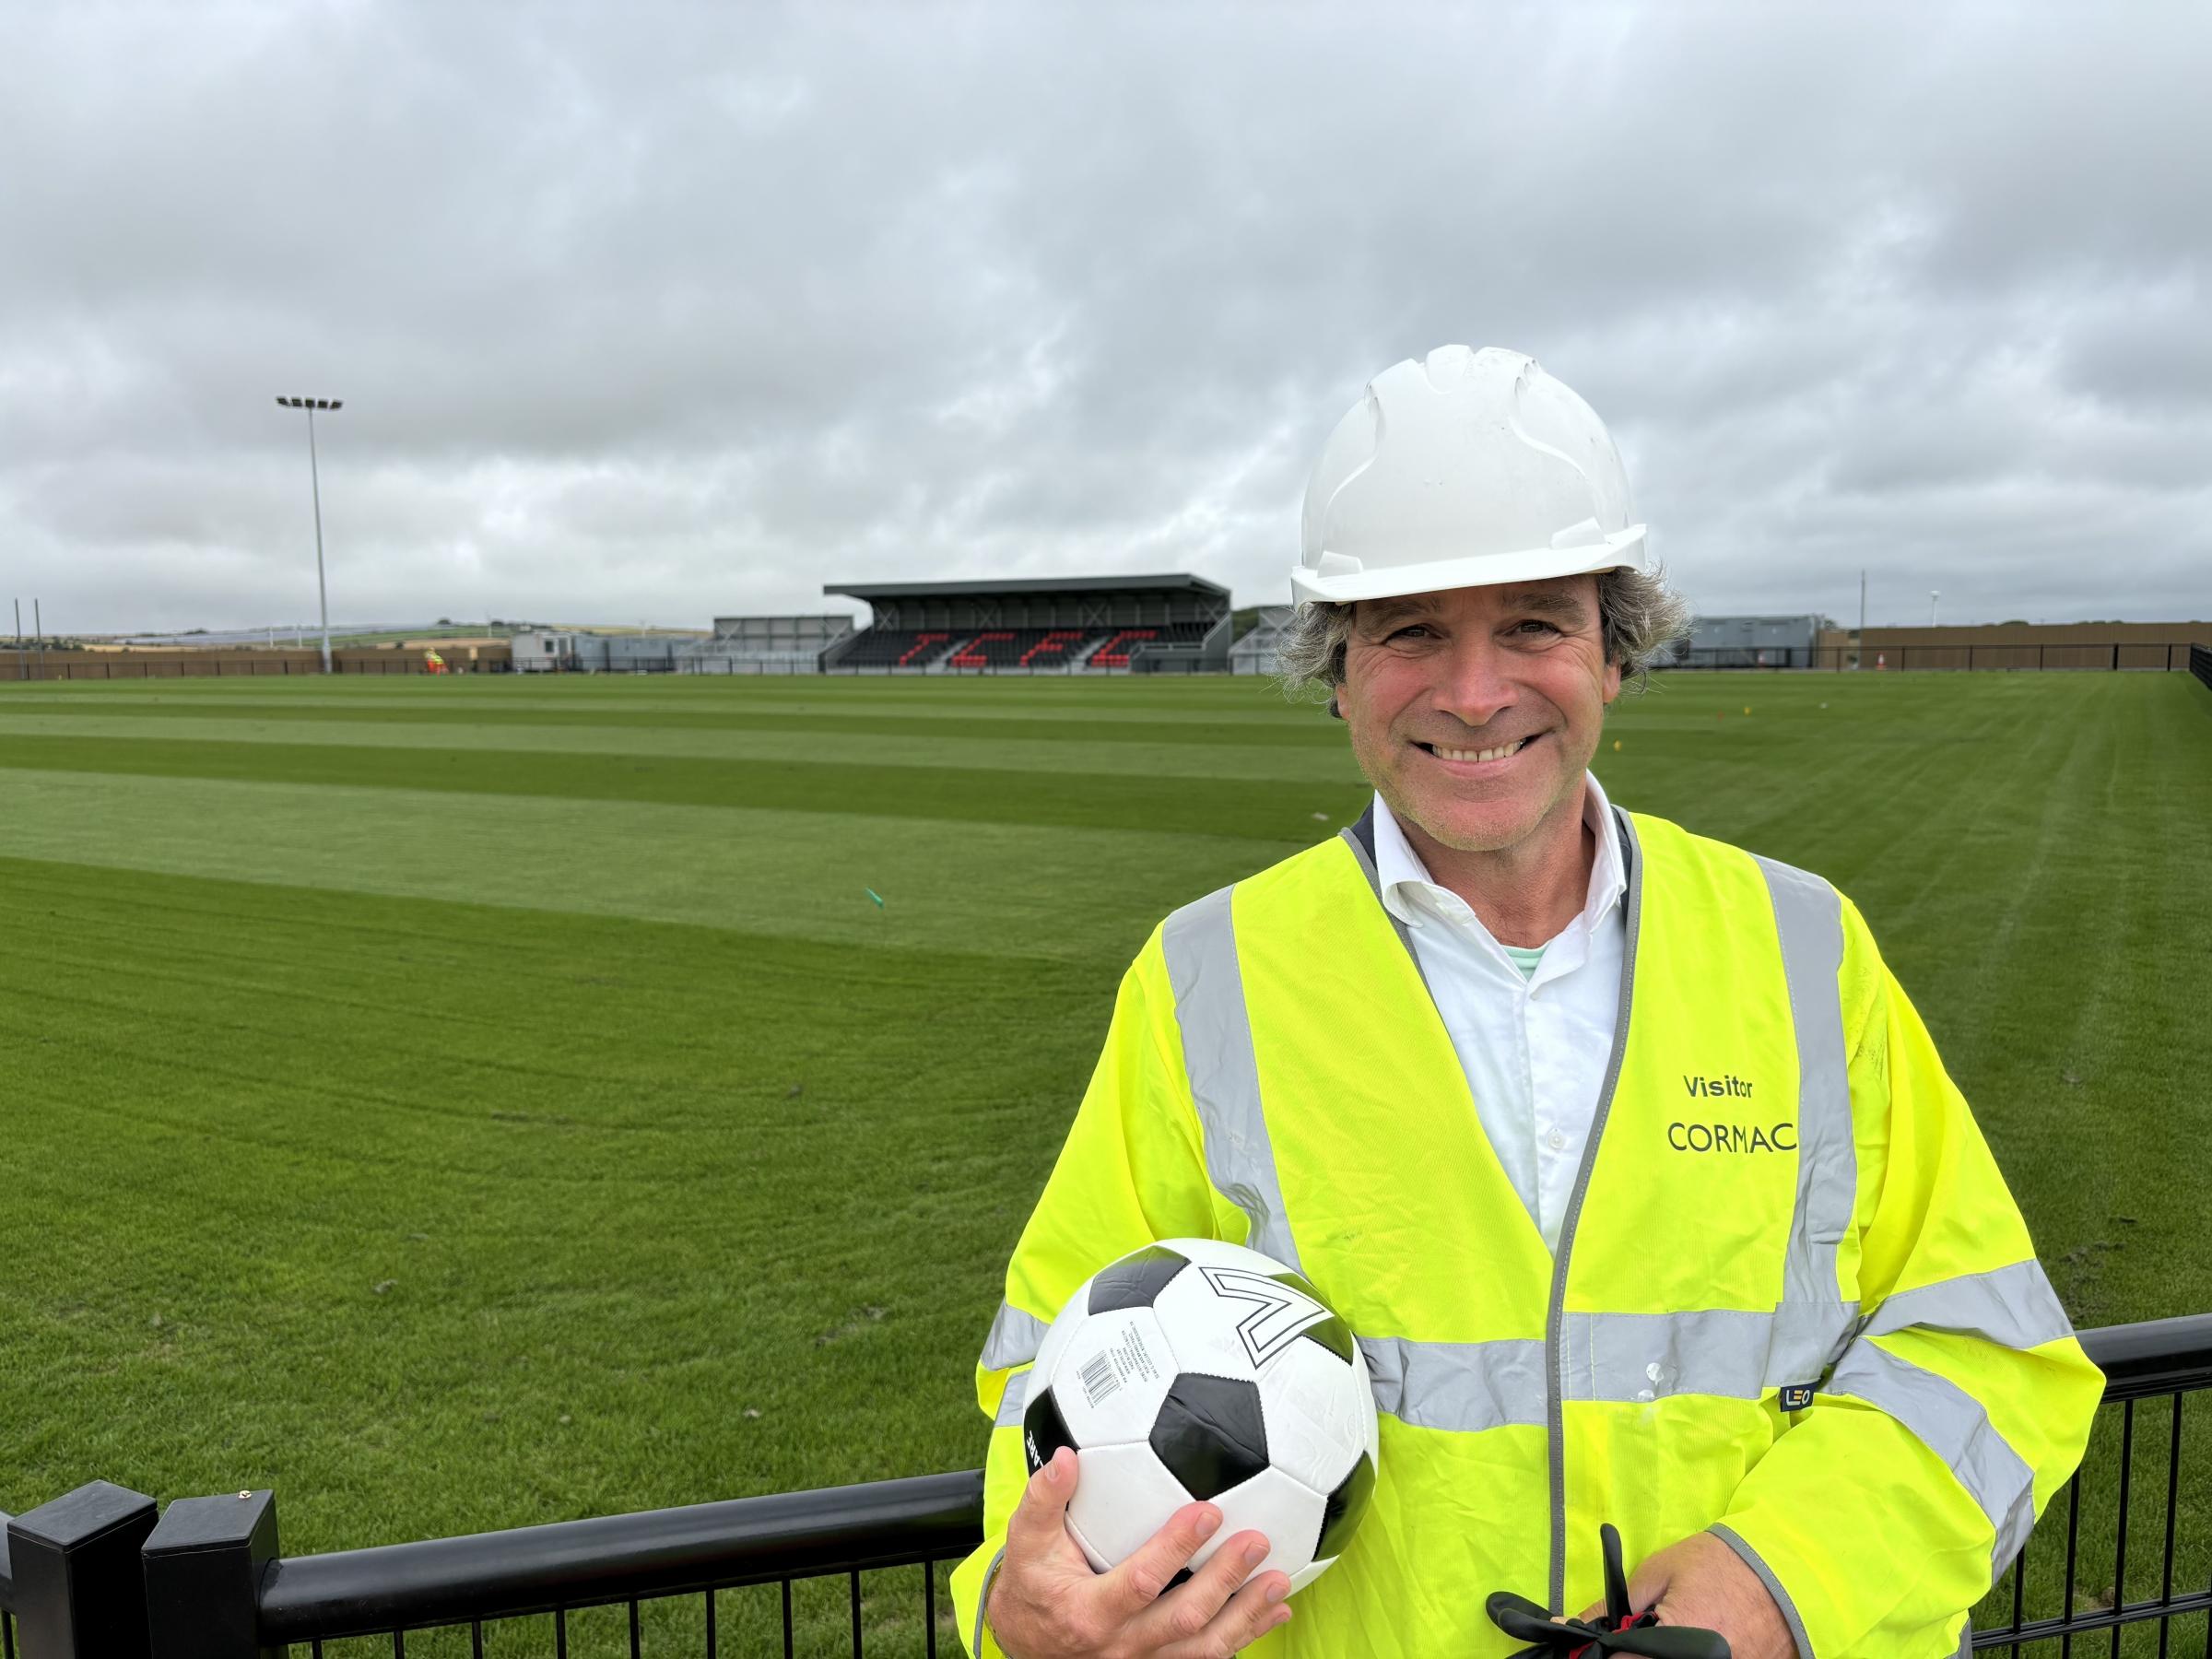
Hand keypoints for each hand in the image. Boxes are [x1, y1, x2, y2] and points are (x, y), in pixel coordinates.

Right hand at [985, 1446, 1293, 1656]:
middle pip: (1183, 1619)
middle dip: (1225, 1581)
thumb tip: (1066, 1458)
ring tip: (1279, 1582)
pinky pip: (1206, 1658)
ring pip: (1203, 1648)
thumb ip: (1044, 1500)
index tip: (1208, 1512)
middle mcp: (1120, 1645)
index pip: (1140, 1582)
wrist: (1026, 1643)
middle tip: (1257, 1543)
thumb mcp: (1026, 1543)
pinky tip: (1273, 1612)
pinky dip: (1244, 1635)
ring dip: (1246, 1615)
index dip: (1175, 1549)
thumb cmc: (1032, 1586)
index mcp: (1089, 1613)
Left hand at [1577, 1532, 1794, 1658]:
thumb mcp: (1660, 1571)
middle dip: (1632, 1654)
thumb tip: (1576, 1624)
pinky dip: (1684, 1655)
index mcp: (1676, 1639)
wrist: (1785, 1569)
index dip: (1603, 1653)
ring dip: (1656, 1654)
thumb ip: (1616, 1605)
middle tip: (1633, 1639)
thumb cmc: (1719, 1563)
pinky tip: (1683, 1643)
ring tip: (1666, 1636)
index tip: (1596, 1645)